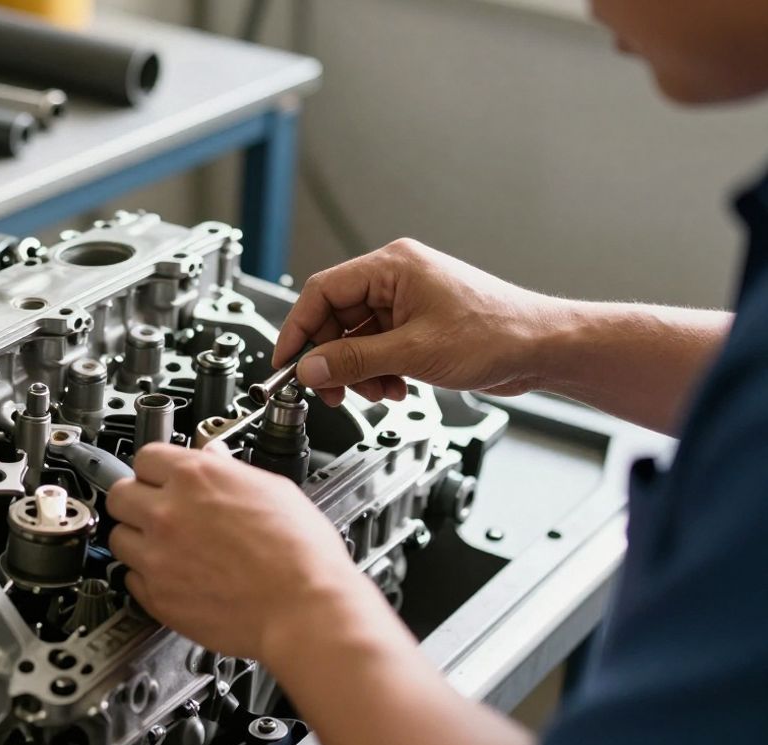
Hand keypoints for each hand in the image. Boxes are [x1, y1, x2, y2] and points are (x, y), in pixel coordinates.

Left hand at [107, 443, 358, 661]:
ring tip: (167, 546)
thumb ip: (231, 470)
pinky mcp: (157, 596)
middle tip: (156, 509)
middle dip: (137, 499)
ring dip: (138, 539)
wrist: (305, 609)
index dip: (157, 468)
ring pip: (119, 537)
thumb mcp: (273, 489)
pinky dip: (147, 576)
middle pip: (120, 495)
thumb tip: (215, 459)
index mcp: (196, 478)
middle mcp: (168, 513)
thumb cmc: (300, 553)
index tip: (162, 477)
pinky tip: (174, 575)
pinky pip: (131, 578)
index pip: (145, 457)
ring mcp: (157, 556)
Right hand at [275, 238, 559, 406]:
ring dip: (360, 371)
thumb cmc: (498, 333)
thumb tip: (310, 366)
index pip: (322, 291)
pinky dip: (379, 372)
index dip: (299, 329)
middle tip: (330, 389)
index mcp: (392, 266)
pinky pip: (379, 348)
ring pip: (357, 339)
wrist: (544, 348)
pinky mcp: (419, 325)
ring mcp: (408, 302)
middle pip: (336, 318)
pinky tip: (397, 388)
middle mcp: (396, 278)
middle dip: (333, 358)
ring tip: (378, 391)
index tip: (287, 362)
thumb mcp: (414, 352)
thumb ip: (355, 360)